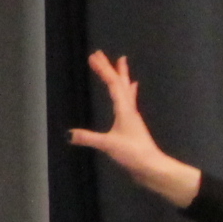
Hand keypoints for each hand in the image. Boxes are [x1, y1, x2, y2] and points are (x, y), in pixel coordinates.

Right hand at [70, 50, 200, 206]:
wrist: (153, 167)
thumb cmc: (134, 154)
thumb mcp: (109, 145)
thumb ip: (89, 138)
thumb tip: (69, 134)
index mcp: (125, 110)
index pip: (113, 84)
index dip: (103, 69)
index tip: (94, 57)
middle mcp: (130, 110)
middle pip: (119, 83)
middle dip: (109, 68)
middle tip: (100, 54)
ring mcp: (132, 117)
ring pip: (126, 90)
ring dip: (121, 75)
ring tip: (122, 62)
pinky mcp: (133, 124)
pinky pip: (130, 101)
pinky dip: (129, 91)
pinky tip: (133, 87)